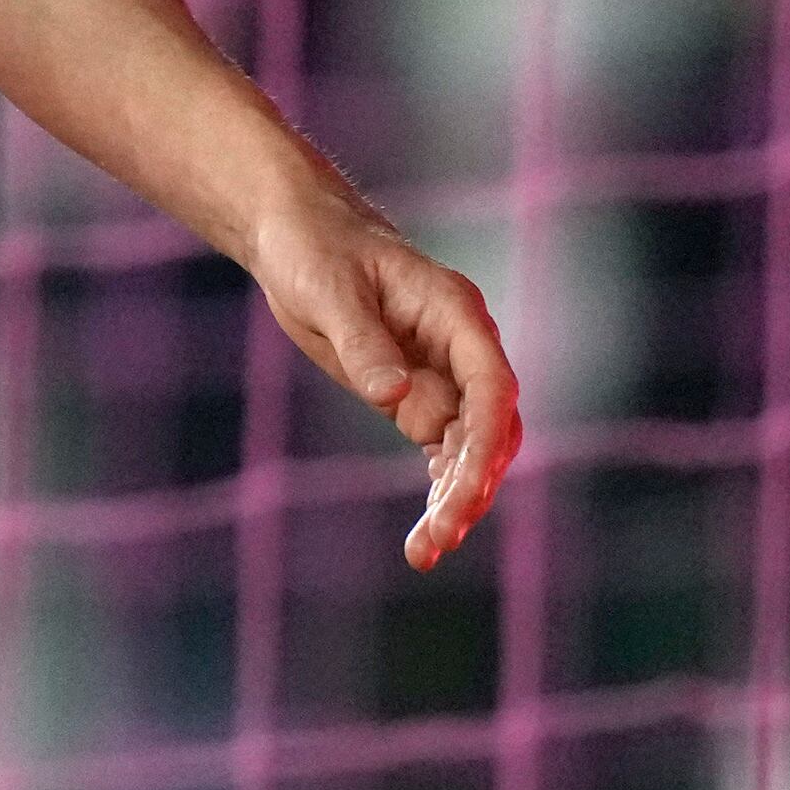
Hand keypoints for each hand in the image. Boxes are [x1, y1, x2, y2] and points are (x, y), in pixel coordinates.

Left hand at [246, 184, 520, 570]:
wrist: (297, 237)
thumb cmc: (316, 249)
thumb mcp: (330, 291)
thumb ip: (365, 343)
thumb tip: (396, 399)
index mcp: (455, 312)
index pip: (491, 386)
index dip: (485, 441)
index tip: (466, 489)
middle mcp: (461, 347)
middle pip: (488, 428)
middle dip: (470, 485)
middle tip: (438, 539)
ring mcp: (443, 374)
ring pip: (467, 448)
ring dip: (454, 499)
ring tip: (426, 552)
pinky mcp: (417, 396)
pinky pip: (440, 450)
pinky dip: (437, 490)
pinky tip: (427, 536)